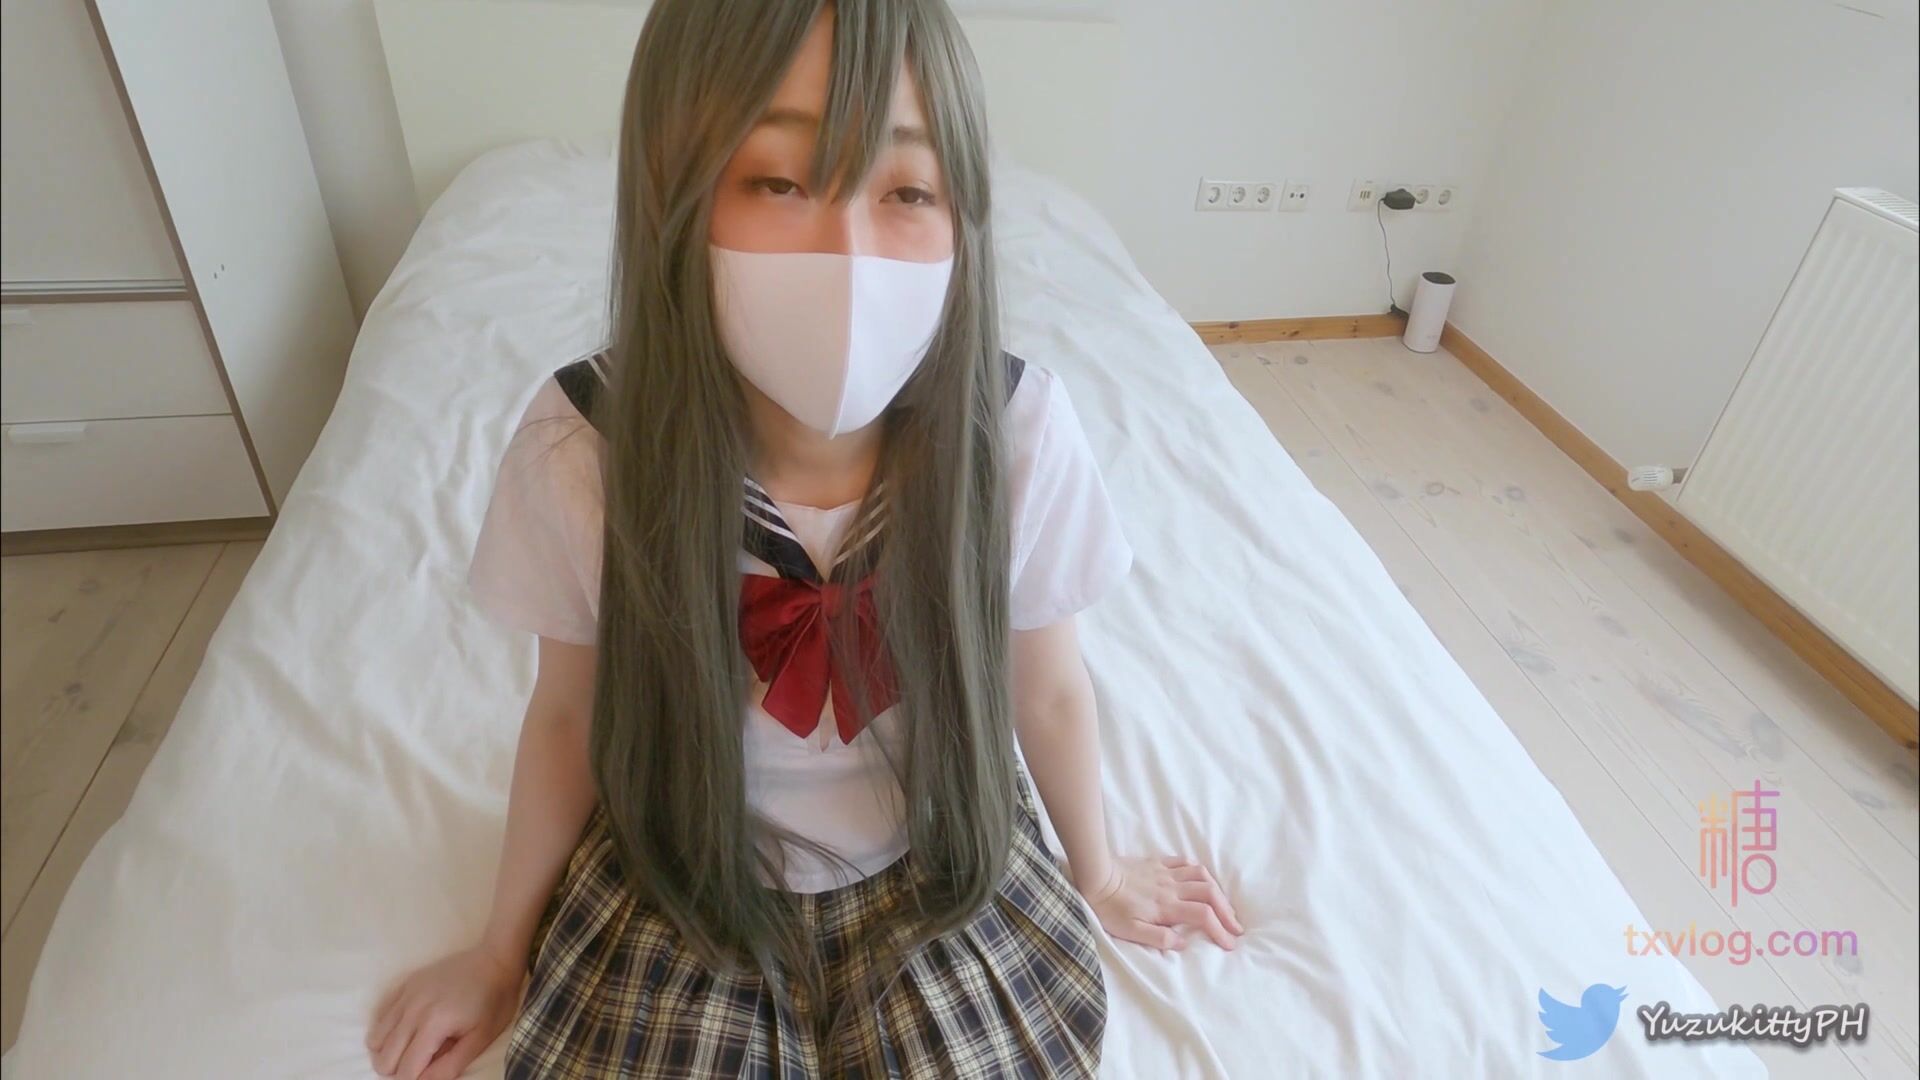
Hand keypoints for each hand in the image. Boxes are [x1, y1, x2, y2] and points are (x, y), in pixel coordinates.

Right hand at [367, 945, 522, 1079]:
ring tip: (412, 1049)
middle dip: (399, 1070)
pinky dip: (387, 1031)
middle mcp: (412, 1010)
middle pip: (384, 1058)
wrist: (494, 960)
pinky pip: (380, 1016)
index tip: (427, 1075)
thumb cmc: (493, 1002)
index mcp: (433, 1025)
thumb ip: (449, 1066)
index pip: (405, 1070)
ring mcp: (405, 995)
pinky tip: (407, 1030)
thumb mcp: (480, 1039)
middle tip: (422, 1064)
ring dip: (389, 1052)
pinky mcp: (404, 984)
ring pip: (375, 1039)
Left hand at [1079, 854, 1243, 951]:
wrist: (1095, 877)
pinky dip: (1198, 871)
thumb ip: (1158, 938)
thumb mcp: (1130, 931)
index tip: (1229, 944)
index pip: (1204, 917)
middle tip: (1236, 927)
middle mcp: (1172, 888)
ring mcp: (1166, 873)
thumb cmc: (1110, 909)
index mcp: (1168, 906)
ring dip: (1218, 891)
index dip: (1220, 930)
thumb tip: (1184, 942)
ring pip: (1202, 876)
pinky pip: (1185, 863)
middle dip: (1227, 912)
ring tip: (1224, 905)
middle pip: (1210, 894)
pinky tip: (1202, 879)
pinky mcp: (1157, 863)